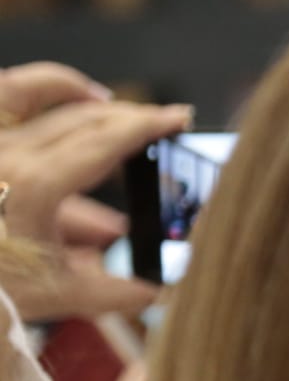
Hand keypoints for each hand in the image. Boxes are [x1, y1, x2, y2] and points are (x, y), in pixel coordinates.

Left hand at [0, 75, 189, 321]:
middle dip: (130, 118)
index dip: (148, 126)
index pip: (106, 142)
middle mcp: (9, 154)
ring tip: (117, 121)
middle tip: (161, 122)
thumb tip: (153, 292)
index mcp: (34, 186)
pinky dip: (43, 88)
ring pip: (40, 95)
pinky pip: (9, 94)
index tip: (179, 118)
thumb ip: (110, 291)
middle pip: (84, 118)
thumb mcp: (51, 292)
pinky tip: (73, 101)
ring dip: (85, 101)